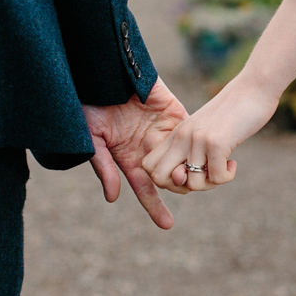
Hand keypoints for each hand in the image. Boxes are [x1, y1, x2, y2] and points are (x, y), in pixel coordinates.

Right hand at [83, 78, 188, 228]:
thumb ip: (105, 167)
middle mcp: (149, 149)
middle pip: (172, 177)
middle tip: (184, 184)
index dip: (156, 207)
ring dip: (194, 170)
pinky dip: (200, 145)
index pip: (146, 188)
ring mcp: (165, 132)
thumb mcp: (92, 139)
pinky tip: (206, 153)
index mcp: (129, 158)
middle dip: (180, 185)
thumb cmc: (89, 105)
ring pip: (186, 160)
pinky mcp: (177, 115)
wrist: (103, 71)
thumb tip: (113, 198)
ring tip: (199, 174)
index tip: (167, 225)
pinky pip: (193, 134)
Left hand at [141, 77, 279, 192]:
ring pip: (192, 185)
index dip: (165, 179)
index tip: (188, 173)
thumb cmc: (232, 114)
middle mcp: (181, 136)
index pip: (148, 166)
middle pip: (159, 179)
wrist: (253, 89)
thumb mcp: (204, 132)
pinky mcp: (216, 142)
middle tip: (203, 176)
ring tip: (222, 166)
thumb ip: (190, 152)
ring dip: (211, 183)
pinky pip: (217, 179)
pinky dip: (228, 176)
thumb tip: (182, 181)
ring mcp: (197, 139)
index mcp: (175, 134)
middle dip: (181, 188)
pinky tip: (233, 162)